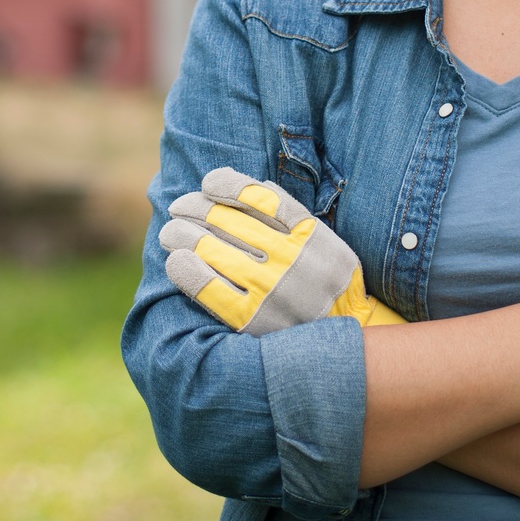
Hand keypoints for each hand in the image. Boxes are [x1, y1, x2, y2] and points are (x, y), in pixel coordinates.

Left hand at [159, 167, 405, 334]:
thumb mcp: (325, 242)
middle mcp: (291, 258)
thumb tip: (245, 188)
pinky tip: (177, 260)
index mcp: (310, 233)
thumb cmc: (327, 283)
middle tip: (178, 208)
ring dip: (183, 235)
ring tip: (171, 231)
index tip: (206, 183)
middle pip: (227, 221)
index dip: (225, 184)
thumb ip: (292, 216)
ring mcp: (270, 289)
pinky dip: (189, 270)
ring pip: (213, 249)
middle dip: (194, 209)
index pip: (257, 196)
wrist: (348, 337)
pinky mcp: (252, 319)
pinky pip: (210, 288)